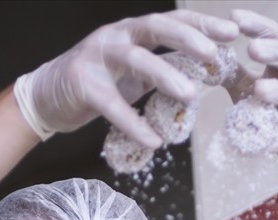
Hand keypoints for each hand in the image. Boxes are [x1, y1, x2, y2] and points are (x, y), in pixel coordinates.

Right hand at [15, 10, 237, 147]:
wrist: (46, 96)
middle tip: (213, 55)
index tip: (230, 33)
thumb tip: (201, 77)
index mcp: (132, 32)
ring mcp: (97, 58)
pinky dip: (134, 123)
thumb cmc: (96, 83)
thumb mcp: (132, 72)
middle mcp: (116, 37)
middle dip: (186, 38)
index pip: (171, 21)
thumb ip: (161, 69)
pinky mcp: (83, 85)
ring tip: (190, 95)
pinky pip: (112, 105)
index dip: (201, 24)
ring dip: (164, 75)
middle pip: (155, 27)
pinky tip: (153, 141)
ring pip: (135, 60)